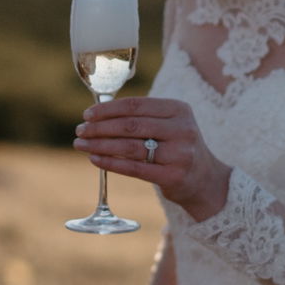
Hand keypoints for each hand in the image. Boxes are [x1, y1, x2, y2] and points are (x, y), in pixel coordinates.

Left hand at [75, 97, 231, 222]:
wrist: (205, 180)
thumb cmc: (176, 147)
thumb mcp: (169, 124)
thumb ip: (142, 117)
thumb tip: (98, 114)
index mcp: (179, 109)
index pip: (136, 105)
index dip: (108, 109)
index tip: (87, 114)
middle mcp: (182, 129)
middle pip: (131, 125)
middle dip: (100, 127)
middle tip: (80, 131)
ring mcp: (179, 154)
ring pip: (129, 146)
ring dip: (100, 145)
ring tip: (81, 145)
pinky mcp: (172, 176)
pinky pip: (134, 168)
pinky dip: (110, 163)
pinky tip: (95, 159)